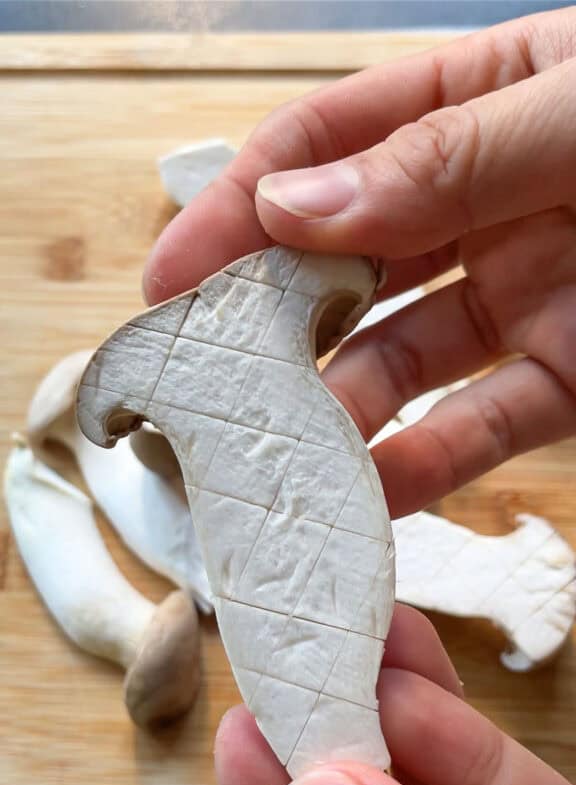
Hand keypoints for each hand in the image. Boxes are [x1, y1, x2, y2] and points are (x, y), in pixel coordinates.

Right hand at [145, 7, 575, 518]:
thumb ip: (448, 155)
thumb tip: (299, 206)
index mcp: (481, 100)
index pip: (326, 146)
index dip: (239, 206)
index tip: (173, 275)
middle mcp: (486, 202)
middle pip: (347, 263)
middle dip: (272, 323)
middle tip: (210, 386)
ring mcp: (524, 295)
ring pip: (402, 359)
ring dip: (339, 411)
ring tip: (285, 459)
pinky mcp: (569, 379)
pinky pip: (481, 426)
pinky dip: (425, 464)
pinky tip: (374, 495)